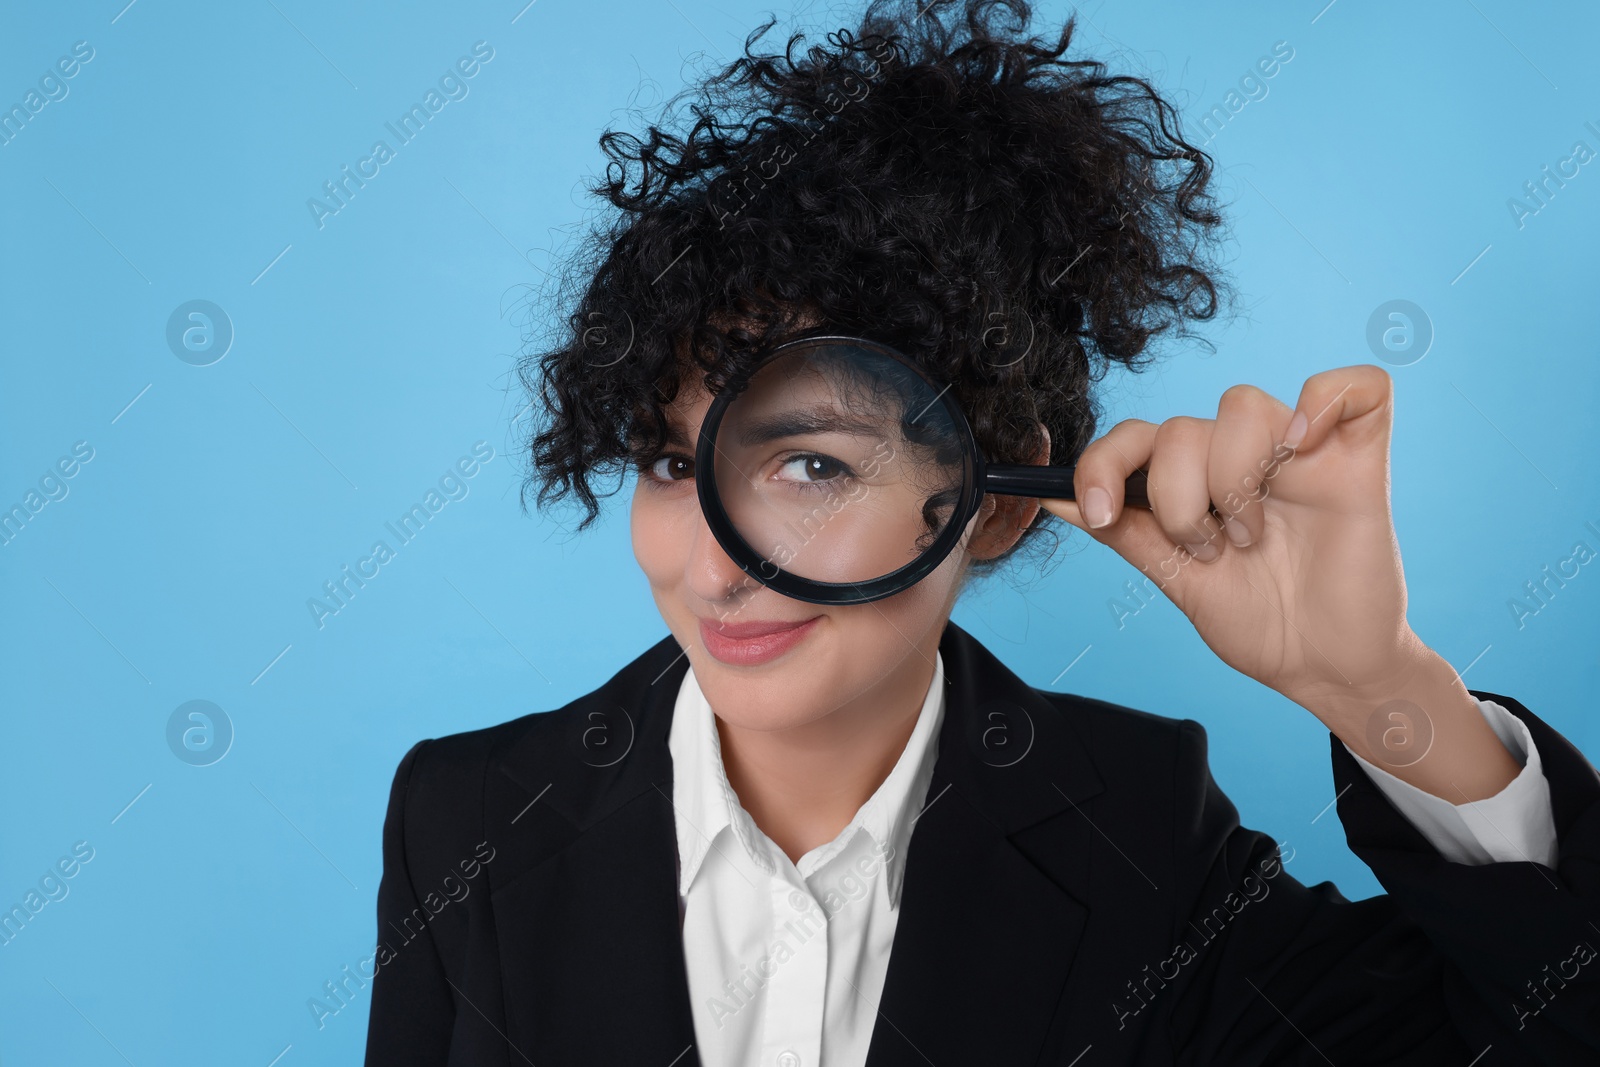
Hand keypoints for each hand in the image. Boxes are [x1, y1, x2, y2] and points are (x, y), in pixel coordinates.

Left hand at [1042, 364, 1419, 716]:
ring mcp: (1301, 452)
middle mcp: (1242, 456)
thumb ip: (1124, 532)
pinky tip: (1305, 449)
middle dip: (1177, 497)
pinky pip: (1357, 387)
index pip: (1137, 437)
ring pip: (1242, 405)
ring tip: (1252, 536)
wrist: (1325, 668)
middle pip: (1184, 426)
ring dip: (1234, 478)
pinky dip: (1326, 400)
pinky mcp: (1359, 458)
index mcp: (1194, 479)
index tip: (1100, 513)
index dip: (1104, 463)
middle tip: (1208, 550)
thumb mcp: (1177, 580)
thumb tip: (1050, 497)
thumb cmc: (1260, 624)